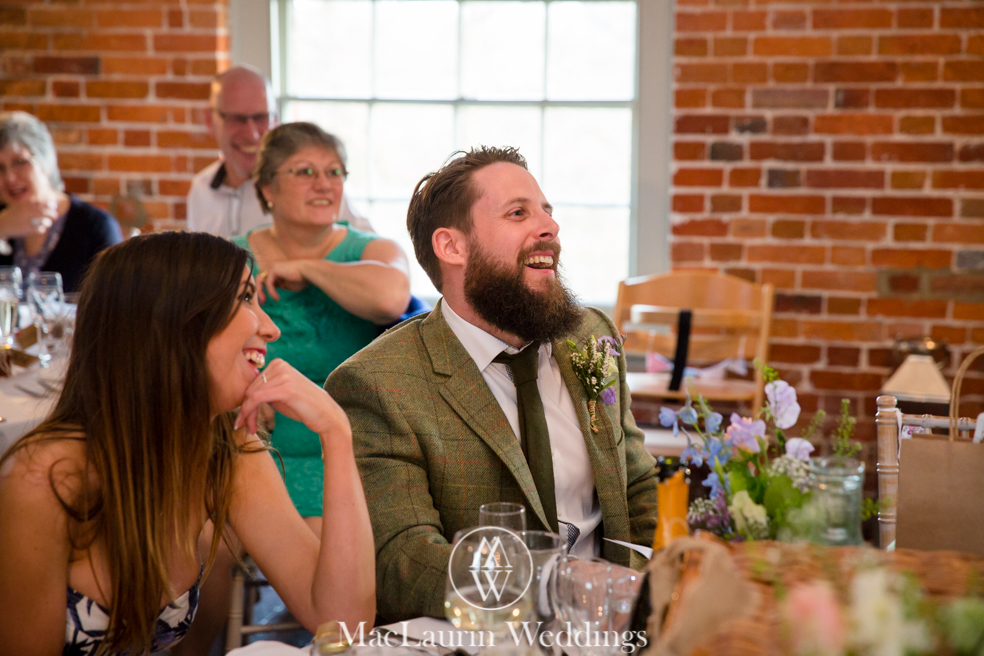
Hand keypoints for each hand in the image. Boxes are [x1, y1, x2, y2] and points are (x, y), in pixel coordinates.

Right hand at [0, 199, 56, 238]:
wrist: (1, 225)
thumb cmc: (13, 215)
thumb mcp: (20, 206)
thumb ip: (32, 204)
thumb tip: (48, 202)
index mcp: (24, 205)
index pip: (41, 203)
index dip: (49, 205)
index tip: (54, 206)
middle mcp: (26, 212)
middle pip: (45, 212)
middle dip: (52, 214)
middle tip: (55, 216)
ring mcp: (27, 220)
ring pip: (44, 222)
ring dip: (48, 222)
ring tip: (48, 223)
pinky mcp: (27, 229)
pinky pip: (40, 229)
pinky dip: (42, 229)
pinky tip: (40, 228)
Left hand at [235, 358, 350, 440]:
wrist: (327, 415)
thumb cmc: (304, 407)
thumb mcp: (281, 394)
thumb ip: (265, 390)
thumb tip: (242, 397)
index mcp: (278, 364)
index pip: (252, 383)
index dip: (245, 403)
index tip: (243, 420)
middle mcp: (280, 365)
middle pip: (249, 389)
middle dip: (245, 411)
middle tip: (246, 428)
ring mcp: (283, 375)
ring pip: (250, 395)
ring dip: (247, 415)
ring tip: (250, 430)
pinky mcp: (285, 388)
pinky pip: (256, 399)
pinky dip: (249, 414)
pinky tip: (250, 427)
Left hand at [257, 261, 307, 302]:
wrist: (309, 272)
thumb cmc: (302, 279)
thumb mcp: (289, 285)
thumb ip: (280, 286)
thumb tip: (272, 291)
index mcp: (277, 271)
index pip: (265, 280)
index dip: (264, 290)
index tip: (265, 300)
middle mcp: (273, 267)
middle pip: (259, 278)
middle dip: (259, 290)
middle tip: (262, 301)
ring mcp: (272, 267)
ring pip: (260, 280)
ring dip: (261, 291)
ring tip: (264, 301)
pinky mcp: (274, 269)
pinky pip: (268, 283)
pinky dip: (271, 292)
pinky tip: (276, 298)